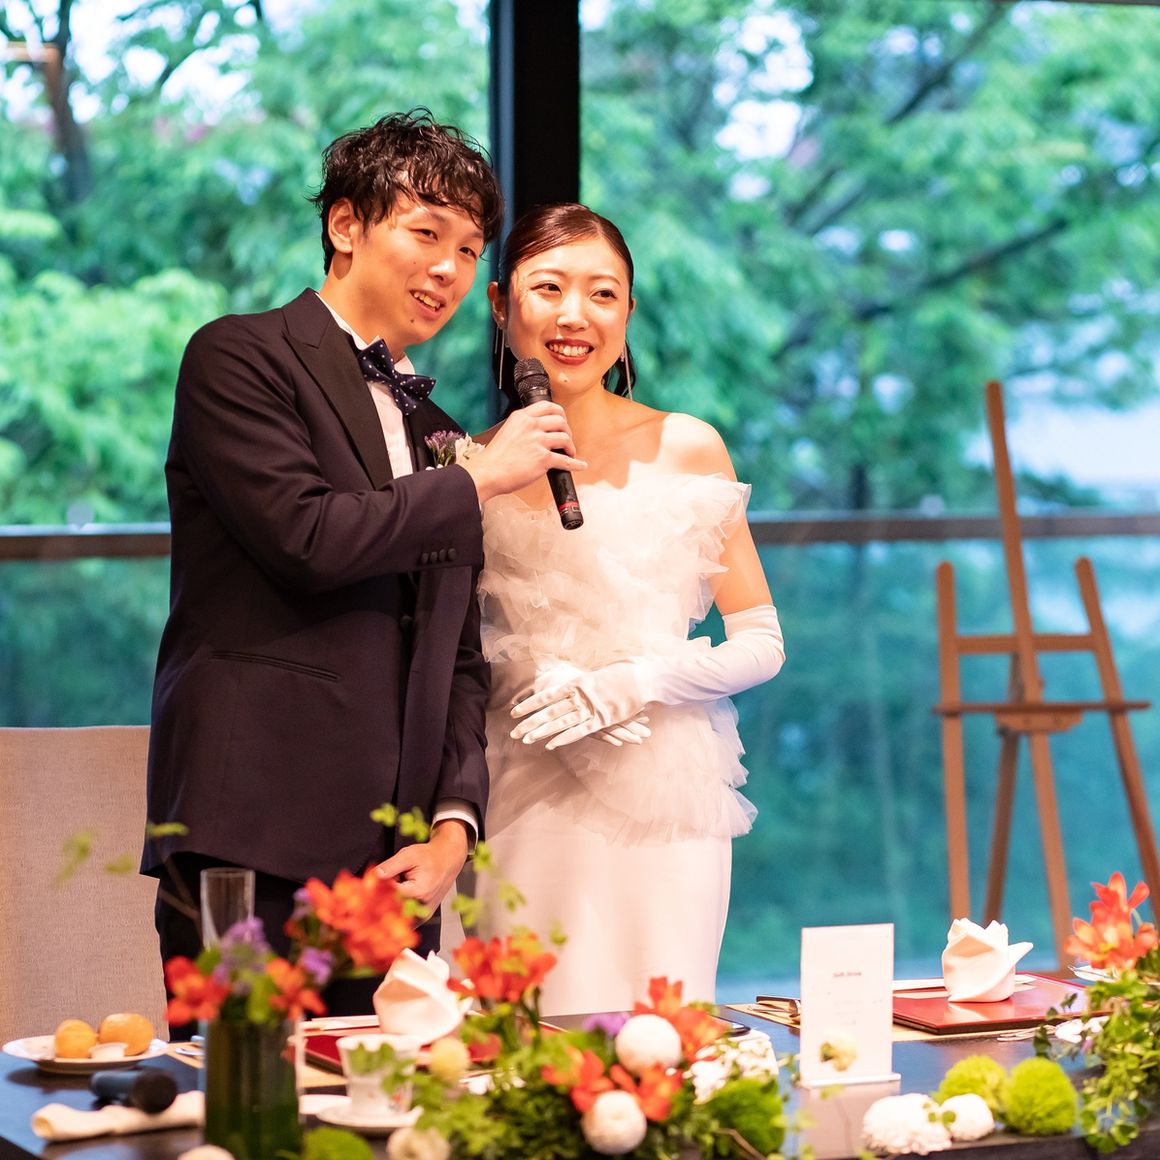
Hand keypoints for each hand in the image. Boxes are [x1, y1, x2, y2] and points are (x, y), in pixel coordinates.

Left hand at [373, 820, 469, 911]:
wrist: (448, 859)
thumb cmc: (429, 856)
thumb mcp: (408, 855)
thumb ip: (390, 866)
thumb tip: (374, 876)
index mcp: (418, 893)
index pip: (388, 898)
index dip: (379, 890)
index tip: (375, 884)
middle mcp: (422, 908)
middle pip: (392, 910)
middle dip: (385, 898)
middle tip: (392, 883)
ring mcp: (424, 915)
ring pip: (398, 916)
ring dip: (393, 906)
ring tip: (400, 888)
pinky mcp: (424, 917)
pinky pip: (406, 920)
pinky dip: (400, 911)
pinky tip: (401, 897)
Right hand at [460, 402, 585, 503]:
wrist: (488, 472)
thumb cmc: (495, 457)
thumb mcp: (507, 431)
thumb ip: (523, 428)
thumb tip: (537, 433)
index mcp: (522, 417)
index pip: (548, 406)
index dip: (559, 413)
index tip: (562, 420)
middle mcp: (531, 426)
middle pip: (560, 420)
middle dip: (567, 430)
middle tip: (566, 438)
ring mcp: (538, 441)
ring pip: (565, 438)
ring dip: (570, 446)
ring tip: (569, 452)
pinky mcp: (543, 458)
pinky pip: (566, 460)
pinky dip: (576, 464)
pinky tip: (580, 465)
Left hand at [510, 660, 649, 749]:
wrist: (643, 678)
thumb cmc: (621, 674)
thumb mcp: (597, 675)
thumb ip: (581, 682)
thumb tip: (569, 687)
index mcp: (576, 682)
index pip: (546, 695)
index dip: (529, 704)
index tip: (514, 711)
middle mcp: (580, 695)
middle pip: (549, 711)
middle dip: (529, 722)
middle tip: (513, 732)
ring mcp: (591, 708)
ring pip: (560, 722)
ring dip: (541, 732)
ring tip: (526, 740)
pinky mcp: (602, 719)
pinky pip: (580, 731)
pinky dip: (564, 738)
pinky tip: (550, 745)